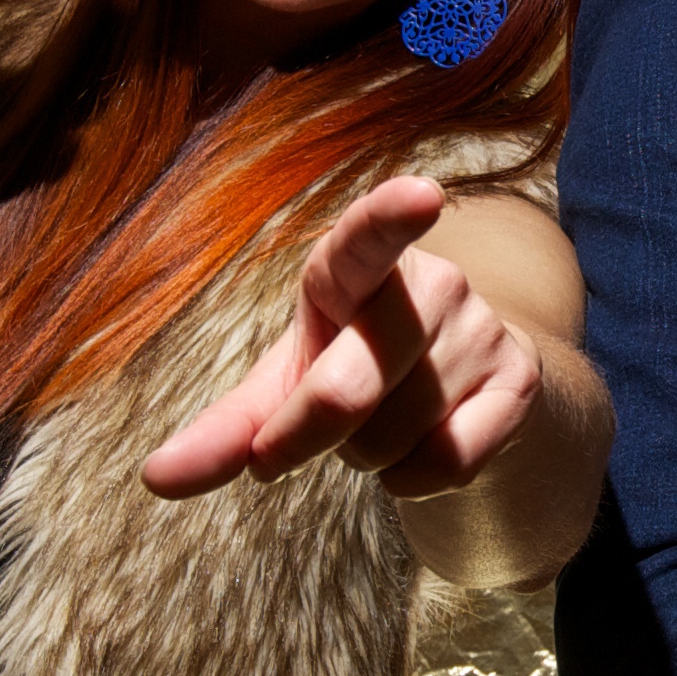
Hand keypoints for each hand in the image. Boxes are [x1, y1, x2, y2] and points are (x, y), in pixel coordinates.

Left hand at [141, 176, 541, 500]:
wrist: (462, 392)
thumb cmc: (351, 369)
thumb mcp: (284, 387)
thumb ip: (226, 430)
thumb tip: (156, 478)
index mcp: (354, 267)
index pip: (369, 236)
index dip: (389, 216)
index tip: (420, 196)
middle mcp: (429, 282)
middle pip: (350, 387)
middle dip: (305, 434)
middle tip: (279, 453)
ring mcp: (481, 328)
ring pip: (395, 436)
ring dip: (368, 456)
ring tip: (379, 424)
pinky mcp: (520, 379)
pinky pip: (450, 460)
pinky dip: (415, 479)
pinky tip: (419, 449)